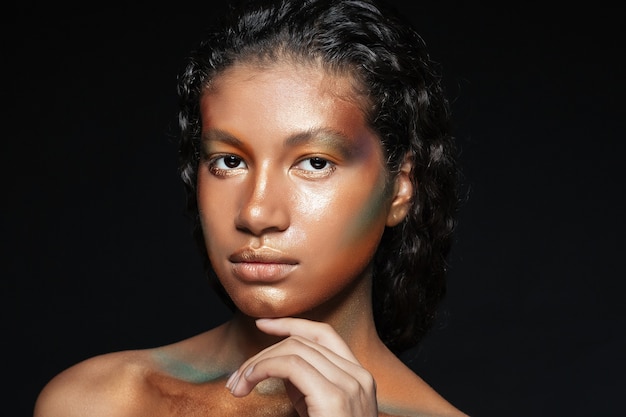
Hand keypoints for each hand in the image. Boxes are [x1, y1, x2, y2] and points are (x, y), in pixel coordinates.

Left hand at [225, 317, 377, 416]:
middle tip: (237, 378)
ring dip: (257, 363)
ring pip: (294, 349)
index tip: (263, 325)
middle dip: (264, 352)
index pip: (324, 334)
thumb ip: (305, 387)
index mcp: (358, 378)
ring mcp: (351, 385)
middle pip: (303, 341)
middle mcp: (359, 376)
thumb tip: (277, 368)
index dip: (292, 324)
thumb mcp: (318, 412)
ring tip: (238, 385)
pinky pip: (290, 364)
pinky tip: (248, 383)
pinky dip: (262, 368)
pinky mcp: (335, 398)